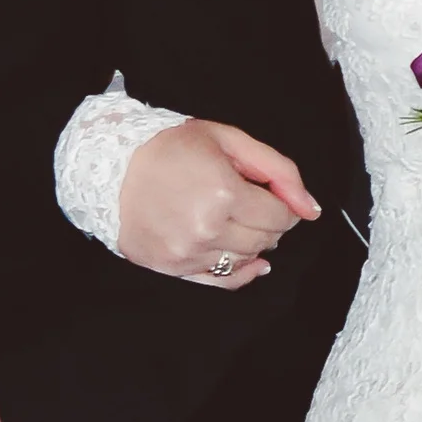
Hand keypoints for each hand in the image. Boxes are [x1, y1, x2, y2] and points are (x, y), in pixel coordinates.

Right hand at [117, 119, 319, 283]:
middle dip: (270, 223)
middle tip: (255, 204)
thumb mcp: (227, 140)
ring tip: (237, 220)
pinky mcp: (174, 267)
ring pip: (246, 260)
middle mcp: (207, 228)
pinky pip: (222, 281)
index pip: (280, 216)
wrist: (111, 169)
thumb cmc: (169, 148)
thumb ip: (277, 171)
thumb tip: (310, 208)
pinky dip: (241, 271)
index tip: (273, 195)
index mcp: (223, 192)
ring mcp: (189, 252)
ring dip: (253, 243)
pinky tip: (247, 260)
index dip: (284, 205)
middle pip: (266, 240)